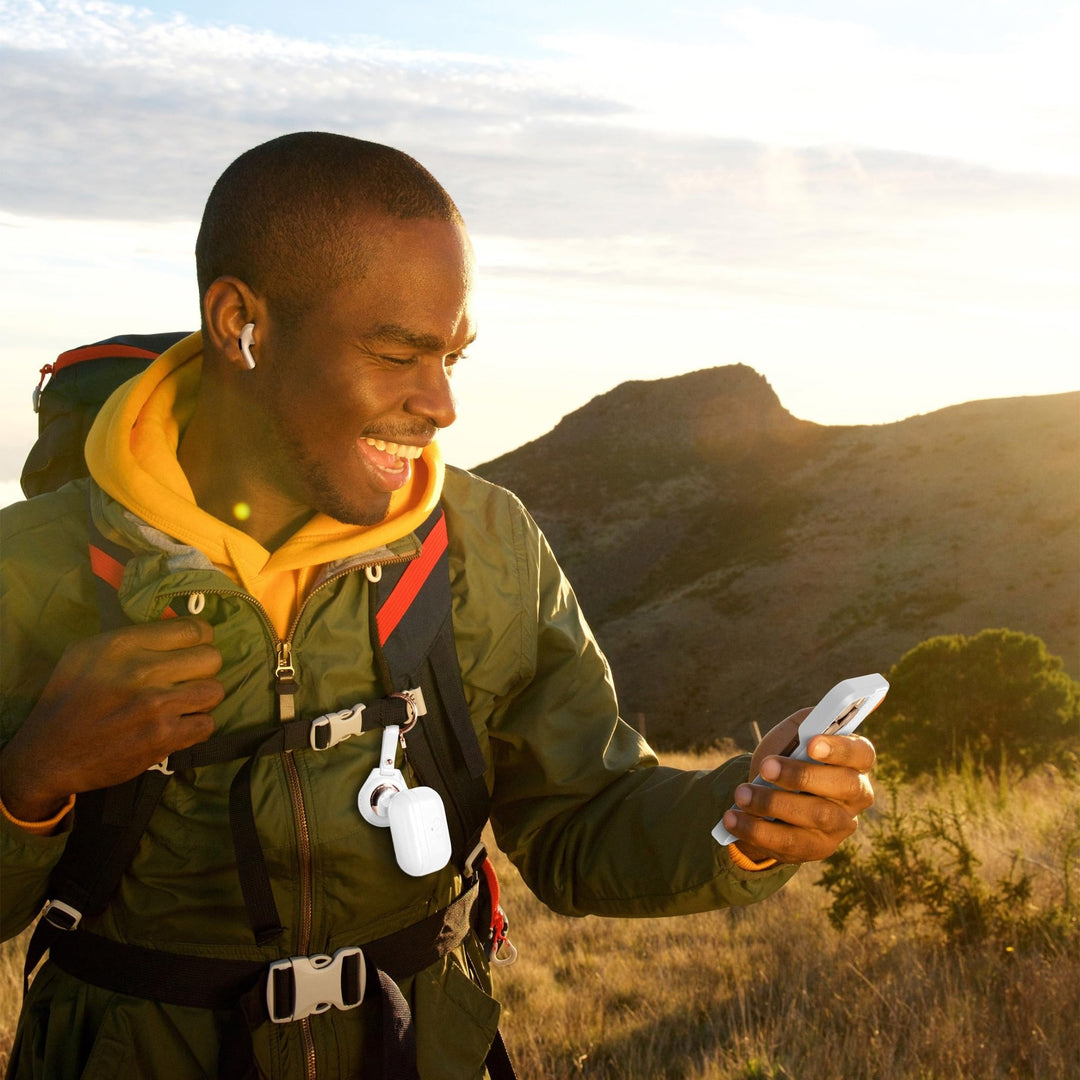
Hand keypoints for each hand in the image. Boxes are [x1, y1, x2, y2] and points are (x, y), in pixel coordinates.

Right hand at [0, 618, 223, 821]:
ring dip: (202, 699)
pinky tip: (178, 726)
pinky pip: (207, 724)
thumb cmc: (68, 700)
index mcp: (123, 644)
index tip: (192, 649)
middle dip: (203, 669)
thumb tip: (174, 626)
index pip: (194, 629)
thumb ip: (131, 638)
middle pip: (212, 658)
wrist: (48, 755)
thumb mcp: (86, 653)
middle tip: (186, 679)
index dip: (201, 639)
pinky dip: (196, 727)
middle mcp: (142, 671)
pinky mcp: (163, 738)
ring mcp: (155, 706)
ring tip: (183, 704)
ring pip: (214, 691)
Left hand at [721, 708, 875, 863]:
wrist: (765, 795)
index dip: (840, 749)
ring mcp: (838, 826)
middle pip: (841, 786)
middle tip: (766, 766)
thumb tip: (821, 714)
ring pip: (813, 816)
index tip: (812, 744)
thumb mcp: (792, 735)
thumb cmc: (785, 757)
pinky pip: (789, 842)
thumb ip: (805, 723)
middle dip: (801, 775)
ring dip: (772, 803)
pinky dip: (756, 830)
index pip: (862, 754)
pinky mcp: (816, 849)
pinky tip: (733, 818)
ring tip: (741, 793)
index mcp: (855, 762)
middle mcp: (855, 796)